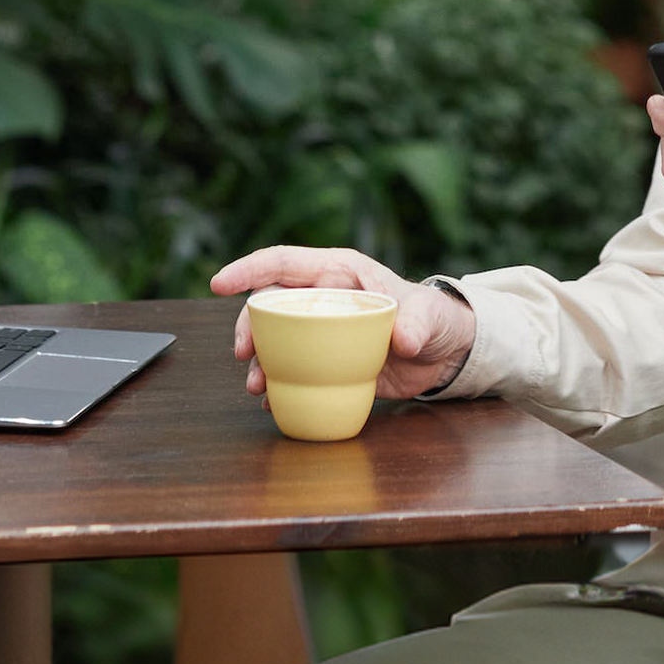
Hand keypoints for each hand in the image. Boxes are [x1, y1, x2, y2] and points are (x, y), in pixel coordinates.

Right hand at [208, 246, 476, 399]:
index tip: (219, 284)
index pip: (283, 263)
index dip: (248, 270)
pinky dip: (277, 383)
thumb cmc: (434, 319)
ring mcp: (320, 329)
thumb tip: (401, 339)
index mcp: (339, 272)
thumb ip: (416, 323)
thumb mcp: (428, 317)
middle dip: (247, 326)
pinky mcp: (324, 360)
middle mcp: (322, 297)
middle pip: (269, 304)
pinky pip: (290, 368)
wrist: (444, 353)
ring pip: (273, 339)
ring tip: (256, 387)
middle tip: (243, 354)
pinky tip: (272, 400)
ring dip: (258, 361)